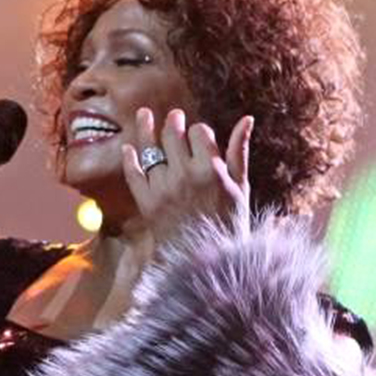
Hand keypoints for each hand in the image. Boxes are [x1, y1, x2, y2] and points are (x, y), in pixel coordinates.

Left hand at [121, 108, 252, 246]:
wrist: (207, 260)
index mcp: (211, 170)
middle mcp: (184, 175)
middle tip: (174, 116)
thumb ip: (239, 151)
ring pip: (150, 149)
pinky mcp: (147, 203)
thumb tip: (247, 119)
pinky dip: (129, 159)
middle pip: (173, 135)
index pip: (199, 133)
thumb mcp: (241, 186)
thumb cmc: (230, 222)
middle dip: (174, 121)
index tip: (200, 135)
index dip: (199, 131)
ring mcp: (163, 188)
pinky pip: (134, 174)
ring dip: (146, 128)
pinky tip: (129, 147)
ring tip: (143, 114)